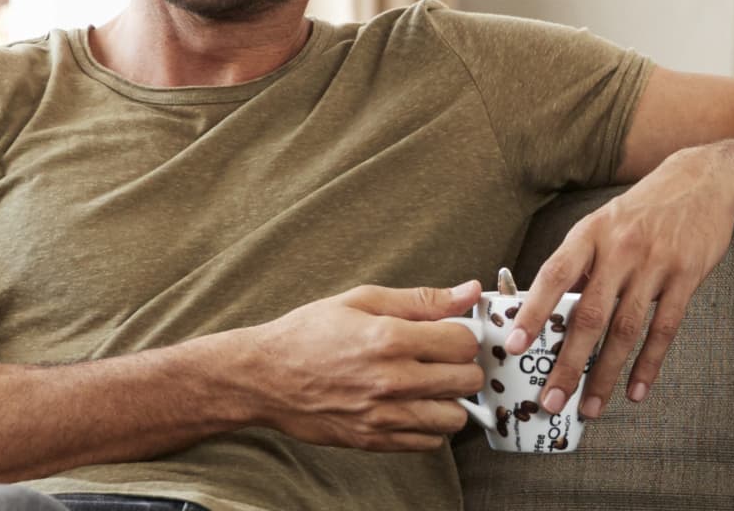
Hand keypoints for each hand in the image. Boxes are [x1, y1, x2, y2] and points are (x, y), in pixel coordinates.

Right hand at [212, 282, 486, 451]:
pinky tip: (412, 407)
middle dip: (461, 366)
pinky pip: (428, 442)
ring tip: (429, 386)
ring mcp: (383, 415)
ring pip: (454, 418)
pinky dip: (429, 427)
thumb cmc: (308, 334)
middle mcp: (391, 380)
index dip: (462, 335)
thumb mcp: (362, 300)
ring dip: (449, 400)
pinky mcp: (374, 440)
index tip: (449, 335)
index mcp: (390, 339)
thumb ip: (420, 299)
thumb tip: (469, 291)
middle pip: (467, 380)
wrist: (263, 377)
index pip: (464, 342)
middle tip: (442, 359)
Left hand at [516, 150, 733, 416]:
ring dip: (606, 374)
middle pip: (590, 314)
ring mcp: (655, 263)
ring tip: (590, 407)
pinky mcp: (686, 276)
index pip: (555, 275)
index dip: (533, 311)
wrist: (703, 180)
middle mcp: (620, 248)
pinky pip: (665, 329)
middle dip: (568, 363)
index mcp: (591, 233)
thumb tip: (548, 312)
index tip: (515, 345)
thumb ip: (580, 265)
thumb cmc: (644, 209)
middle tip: (551, 400)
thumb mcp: (604, 223)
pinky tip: (636, 390)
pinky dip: (649, 364)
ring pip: (626, 329)